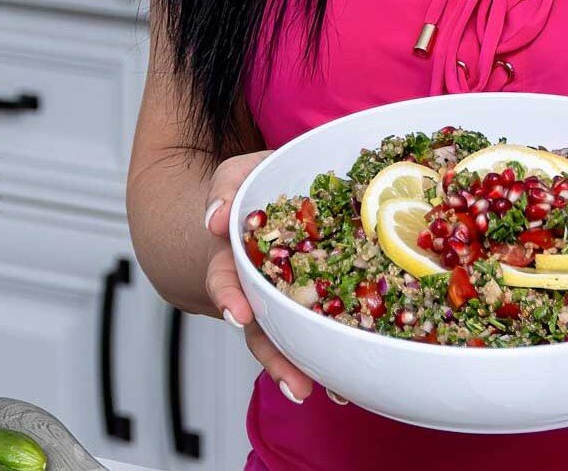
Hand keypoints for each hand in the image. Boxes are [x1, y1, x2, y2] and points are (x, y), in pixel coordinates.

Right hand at [204, 150, 325, 405]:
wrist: (275, 193)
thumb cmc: (254, 188)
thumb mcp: (237, 175)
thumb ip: (225, 188)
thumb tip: (214, 218)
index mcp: (234, 259)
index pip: (225, 282)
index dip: (231, 298)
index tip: (241, 314)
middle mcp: (259, 290)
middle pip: (262, 330)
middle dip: (278, 360)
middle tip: (297, 385)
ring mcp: (288, 300)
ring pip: (294, 339)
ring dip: (309, 367)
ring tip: (333, 392)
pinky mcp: (322, 298)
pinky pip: (326, 326)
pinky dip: (337, 349)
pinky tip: (353, 371)